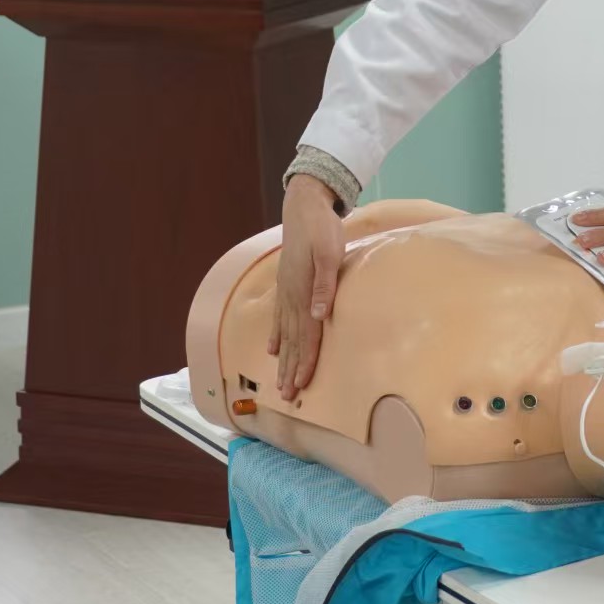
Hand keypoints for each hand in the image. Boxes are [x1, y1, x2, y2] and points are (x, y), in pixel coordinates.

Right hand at [270, 174, 343, 400]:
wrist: (304, 207)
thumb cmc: (322, 229)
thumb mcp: (330, 253)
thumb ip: (326, 285)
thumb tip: (320, 315)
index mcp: (304, 292)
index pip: (306, 336)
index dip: (304, 362)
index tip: (300, 386)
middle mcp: (292, 297)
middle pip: (293, 342)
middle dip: (291, 370)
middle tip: (286, 397)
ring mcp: (287, 291)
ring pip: (285, 334)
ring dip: (284, 360)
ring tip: (280, 382)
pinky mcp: (287, 284)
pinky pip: (279, 317)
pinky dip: (276, 336)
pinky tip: (273, 350)